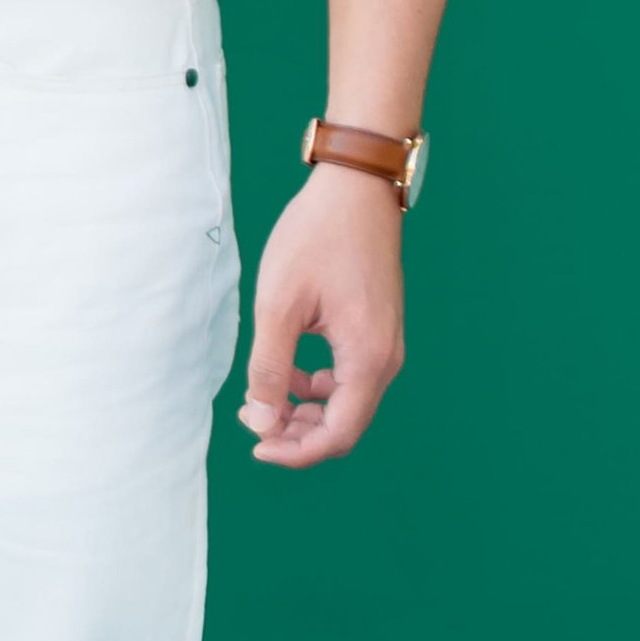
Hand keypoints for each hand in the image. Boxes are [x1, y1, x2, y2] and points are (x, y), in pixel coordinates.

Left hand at [238, 165, 407, 467]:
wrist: (355, 189)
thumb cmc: (316, 238)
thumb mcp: (279, 306)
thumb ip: (270, 368)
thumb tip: (261, 422)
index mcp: (368, 358)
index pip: (338, 435)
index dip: (296, 451)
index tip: (257, 445)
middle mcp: (386, 358)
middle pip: (345, 425)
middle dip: (298, 434)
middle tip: (253, 421)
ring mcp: (386, 344)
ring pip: (347, 404)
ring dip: (306, 412)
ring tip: (263, 399)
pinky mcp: (377, 330)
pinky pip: (351, 378)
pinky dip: (318, 387)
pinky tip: (287, 372)